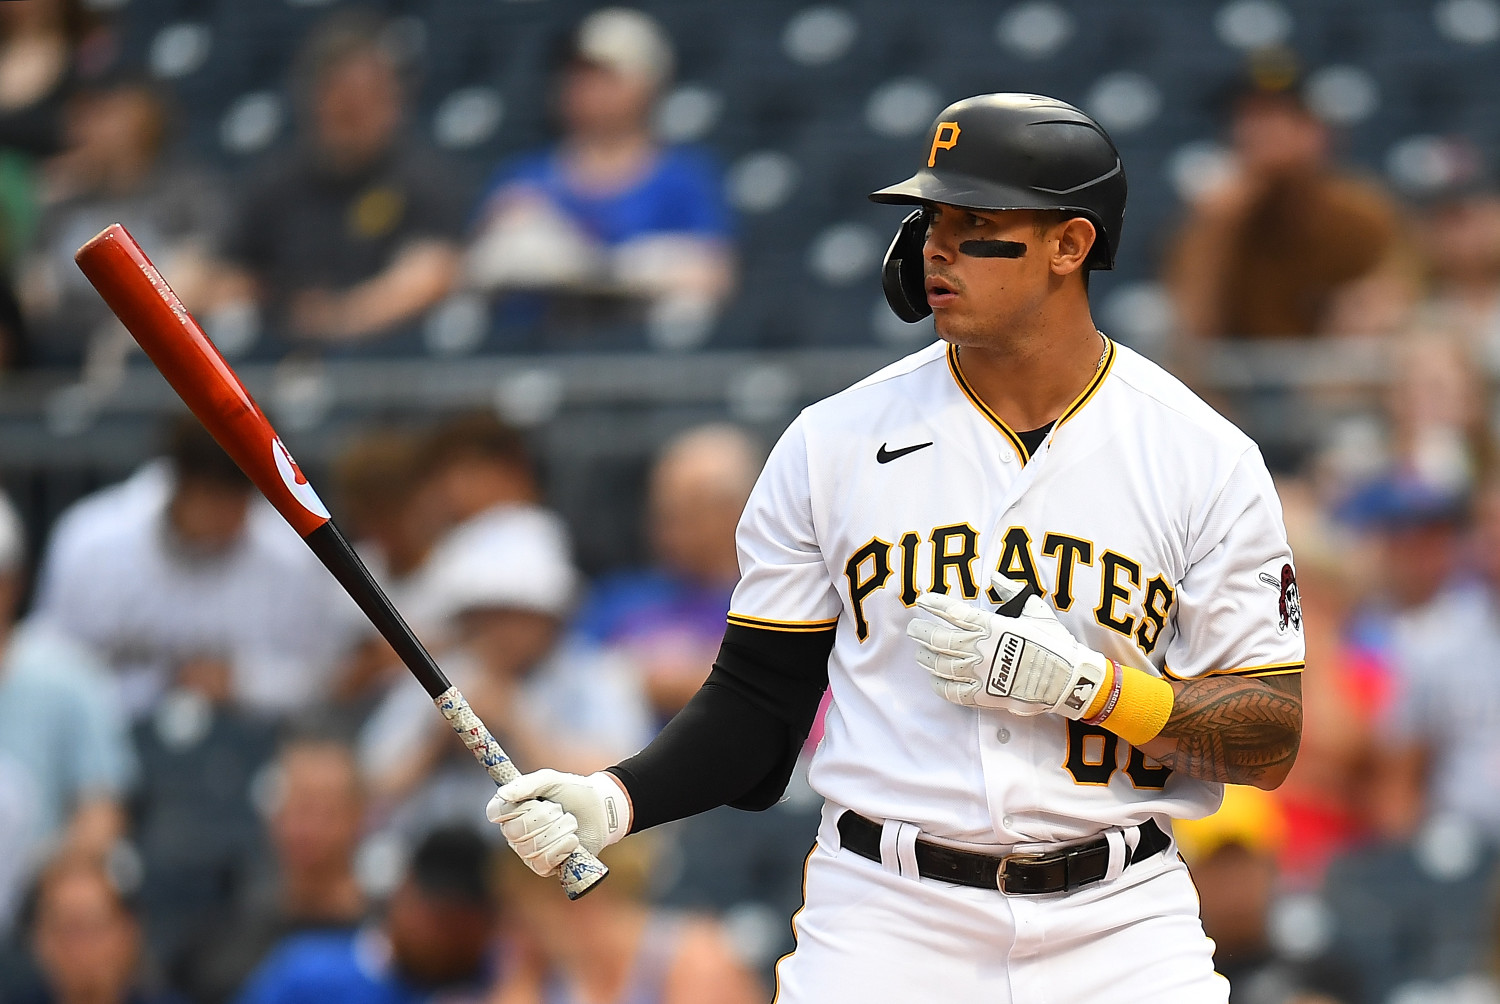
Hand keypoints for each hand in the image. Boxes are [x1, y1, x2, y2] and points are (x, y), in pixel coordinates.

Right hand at [486, 770, 630, 876]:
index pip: (495, 812)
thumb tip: (503, 794)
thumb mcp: (552, 780)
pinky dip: (561, 849)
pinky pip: (542, 863)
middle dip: (543, 818)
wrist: (601, 810)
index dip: (512, 809)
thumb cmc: (573, 792)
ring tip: (570, 823)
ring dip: (557, 832)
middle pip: (514, 832)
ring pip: (530, 848)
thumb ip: (527, 784)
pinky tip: (572, 840)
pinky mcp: (544, 867)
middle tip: (558, 809)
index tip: (532, 801)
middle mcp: (514, 832)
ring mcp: (527, 852)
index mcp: (511, 809)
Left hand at [907, 573, 1109, 717]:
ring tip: (919, 653)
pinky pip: (953, 692)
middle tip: (913, 628)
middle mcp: (981, 648)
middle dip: (921, 632)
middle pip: (939, 639)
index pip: (953, 612)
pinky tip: (934, 679)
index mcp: (993, 626)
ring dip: (926, 658)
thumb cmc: (1054, 642)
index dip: (934, 604)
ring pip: (941, 665)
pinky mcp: (984, 696)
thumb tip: (997, 577)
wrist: (1068, 679)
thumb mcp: (1036, 610)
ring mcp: (981, 673)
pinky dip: (939, 685)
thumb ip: (1013, 592)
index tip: (921, 600)